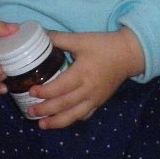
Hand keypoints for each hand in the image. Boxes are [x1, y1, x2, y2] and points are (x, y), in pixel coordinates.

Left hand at [28, 27, 144, 129]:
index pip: (60, 87)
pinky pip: (84, 115)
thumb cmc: (103, 45)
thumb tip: (39, 34)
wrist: (128, 54)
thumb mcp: (81, 39)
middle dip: (46, 110)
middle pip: (64, 104)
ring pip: (74, 115)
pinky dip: (72, 119)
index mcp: (82, 73)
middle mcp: (88, 90)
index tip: (31, 91)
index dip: (45, 92)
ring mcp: (95, 99)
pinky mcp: (100, 102)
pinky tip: (61, 121)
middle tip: (30, 111)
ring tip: (42, 124)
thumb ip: (59, 38)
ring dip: (57, 122)